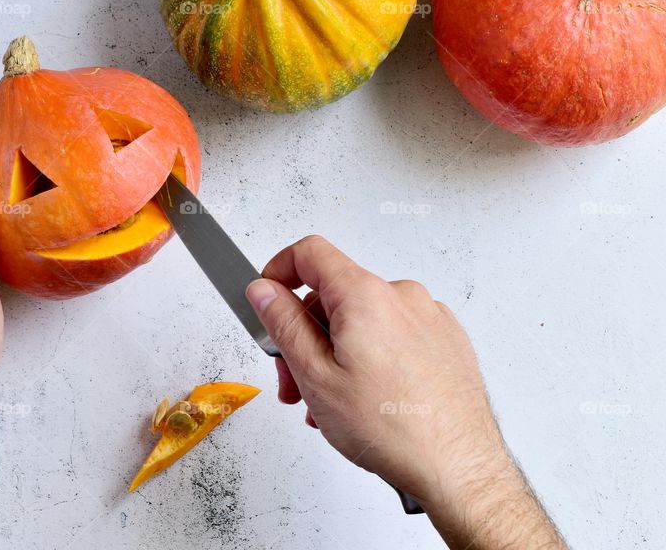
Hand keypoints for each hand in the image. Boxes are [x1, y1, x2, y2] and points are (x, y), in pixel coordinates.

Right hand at [246, 236, 564, 547]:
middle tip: (293, 380)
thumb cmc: (393, 430)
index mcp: (366, 295)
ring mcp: (429, 318)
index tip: (267, 296)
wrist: (458, 468)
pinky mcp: (446, 341)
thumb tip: (263, 291)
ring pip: (363, 320)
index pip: (310, 252)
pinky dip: (371, 357)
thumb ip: (283, 324)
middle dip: (304, 334)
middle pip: (334, 295)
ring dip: (336, 353)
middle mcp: (402, 296)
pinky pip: (394, 335)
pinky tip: (366, 400)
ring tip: (331, 403)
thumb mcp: (314, 376)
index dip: (278, 270)